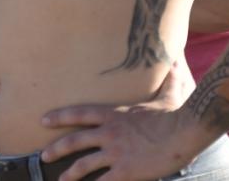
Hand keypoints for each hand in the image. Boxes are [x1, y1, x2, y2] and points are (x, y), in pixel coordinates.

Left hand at [39, 63, 203, 180]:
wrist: (185, 131)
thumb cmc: (177, 113)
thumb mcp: (168, 93)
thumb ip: (168, 78)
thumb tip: (175, 60)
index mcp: (114, 114)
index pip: (79, 113)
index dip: (59, 117)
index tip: (43, 120)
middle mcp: (109, 133)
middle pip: (74, 140)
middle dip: (55, 148)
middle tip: (43, 156)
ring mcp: (116, 152)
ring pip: (83, 165)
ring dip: (70, 174)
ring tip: (61, 180)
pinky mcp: (125, 171)